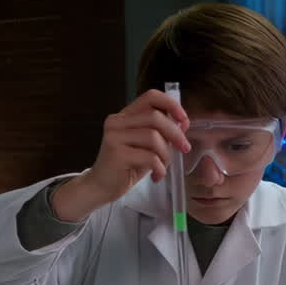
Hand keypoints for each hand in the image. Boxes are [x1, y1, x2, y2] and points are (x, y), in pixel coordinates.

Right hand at [52, 89, 190, 221]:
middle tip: (184, 148)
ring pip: (153, 137)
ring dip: (165, 155)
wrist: (101, 187)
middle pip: (155, 117)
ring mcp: (114, 136)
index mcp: (125, 116)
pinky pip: (149, 157)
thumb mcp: (147, 147)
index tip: (184, 119)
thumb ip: (162, 133)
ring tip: (161, 168)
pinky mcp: (116, 154)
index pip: (150, 97)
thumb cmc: (126, 167)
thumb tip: (183, 122)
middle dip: (175, 133)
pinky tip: (156, 176)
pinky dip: (159, 168)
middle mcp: (117, 122)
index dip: (171, 104)